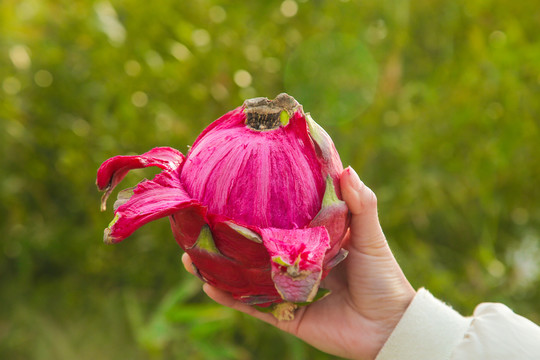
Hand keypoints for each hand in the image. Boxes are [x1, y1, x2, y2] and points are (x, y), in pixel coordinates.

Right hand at [182, 166, 414, 359]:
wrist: (390, 325)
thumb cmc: (383, 276)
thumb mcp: (370, 236)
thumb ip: (361, 204)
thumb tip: (347, 168)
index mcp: (313, 241)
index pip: (280, 220)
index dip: (258, 207)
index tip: (233, 189)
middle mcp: (296, 264)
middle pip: (255, 248)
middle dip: (228, 237)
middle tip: (202, 221)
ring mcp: (288, 290)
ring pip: (246, 277)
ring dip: (220, 267)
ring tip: (190, 255)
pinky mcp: (287, 315)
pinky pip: (254, 306)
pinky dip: (231, 298)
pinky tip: (209, 285)